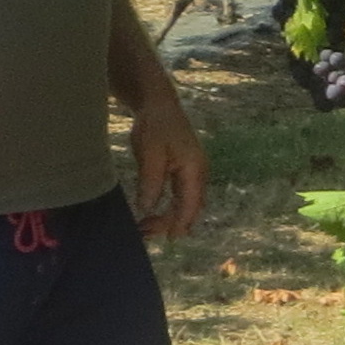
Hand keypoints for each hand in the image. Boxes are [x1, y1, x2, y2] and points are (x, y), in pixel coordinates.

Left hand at [127, 92, 208, 238]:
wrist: (158, 105)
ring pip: (185, 202)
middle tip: (146, 233)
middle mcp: (198, 173)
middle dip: (172, 223)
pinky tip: (154, 212)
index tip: (170, 240)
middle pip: (190, 206)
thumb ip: (151, 181)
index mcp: (195, 169)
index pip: (191, 203)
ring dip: (169, 216)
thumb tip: (147, 208)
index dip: (181, 223)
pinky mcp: (183, 170)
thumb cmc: (155, 126)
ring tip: (147, 227)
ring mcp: (192, 171)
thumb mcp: (150, 153)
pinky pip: (180, 195)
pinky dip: (169, 207)